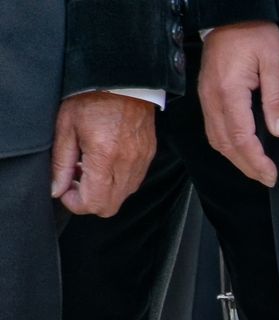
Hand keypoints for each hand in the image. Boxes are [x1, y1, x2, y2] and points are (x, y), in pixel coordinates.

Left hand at [50, 92, 155, 215]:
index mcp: (104, 156)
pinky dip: (116, 181)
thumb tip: (57, 188)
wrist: (123, 80)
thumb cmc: (92, 98)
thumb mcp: (66, 127)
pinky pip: (133, 182)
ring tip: (89, 168)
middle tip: (76, 181)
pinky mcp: (148, 157)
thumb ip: (61, 162)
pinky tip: (104, 162)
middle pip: (110, 207)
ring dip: (103, 190)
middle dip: (89, 200)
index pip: (94, 202)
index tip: (65, 190)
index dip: (76, 203)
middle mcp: (127, 164)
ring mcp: (141, 162)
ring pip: (122, 197)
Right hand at [201, 21, 278, 185]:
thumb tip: (278, 131)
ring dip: (236, 159)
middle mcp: (212, 98)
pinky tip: (242, 152)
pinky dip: (228, 145)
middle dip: (247, 166)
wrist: (229, 16)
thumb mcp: (275, 61)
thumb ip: (277, 97)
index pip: (241, 137)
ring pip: (216, 139)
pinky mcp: (207, 96)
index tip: (272, 174)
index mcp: (229, 90)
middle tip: (268, 179)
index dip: (256, 160)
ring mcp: (206, 97)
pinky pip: (213, 128)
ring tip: (257, 170)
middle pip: (225, 144)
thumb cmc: (254, 34)